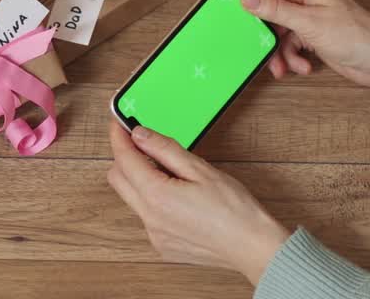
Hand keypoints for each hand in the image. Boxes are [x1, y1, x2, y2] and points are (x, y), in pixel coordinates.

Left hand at [106, 121, 290, 284]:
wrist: (252, 246)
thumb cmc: (234, 209)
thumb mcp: (200, 169)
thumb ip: (165, 149)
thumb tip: (140, 135)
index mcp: (157, 196)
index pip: (124, 159)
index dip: (119, 137)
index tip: (119, 123)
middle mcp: (149, 219)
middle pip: (117, 179)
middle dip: (124, 157)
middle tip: (142, 142)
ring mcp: (154, 235)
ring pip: (131, 199)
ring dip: (139, 179)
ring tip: (169, 170)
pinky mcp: (162, 246)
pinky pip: (146, 216)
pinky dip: (152, 200)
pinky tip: (177, 196)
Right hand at [229, 0, 369, 86]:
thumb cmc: (356, 35)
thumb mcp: (309, 23)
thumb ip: (276, 9)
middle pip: (267, 4)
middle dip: (256, 24)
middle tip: (237, 34)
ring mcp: (308, 17)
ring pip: (276, 29)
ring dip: (276, 50)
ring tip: (280, 65)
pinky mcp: (312, 35)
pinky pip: (288, 43)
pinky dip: (290, 57)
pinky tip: (301, 66)